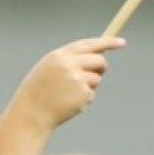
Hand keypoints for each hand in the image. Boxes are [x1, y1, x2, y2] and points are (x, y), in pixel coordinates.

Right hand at [10, 36, 125, 130]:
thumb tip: (97, 55)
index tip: (121, 42)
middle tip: (99, 73)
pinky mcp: (83, 95)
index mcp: (60, 55)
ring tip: (70, 93)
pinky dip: (85, 98)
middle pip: (99, 60)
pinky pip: (92, 94)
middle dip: (102, 67)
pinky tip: (69, 103)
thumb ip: (71, 59)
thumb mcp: (51, 67)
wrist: (32, 112)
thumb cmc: (40, 90)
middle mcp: (70, 65)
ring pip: (97, 79)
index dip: (108, 42)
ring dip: (90, 85)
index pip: (89, 44)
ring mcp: (77, 80)